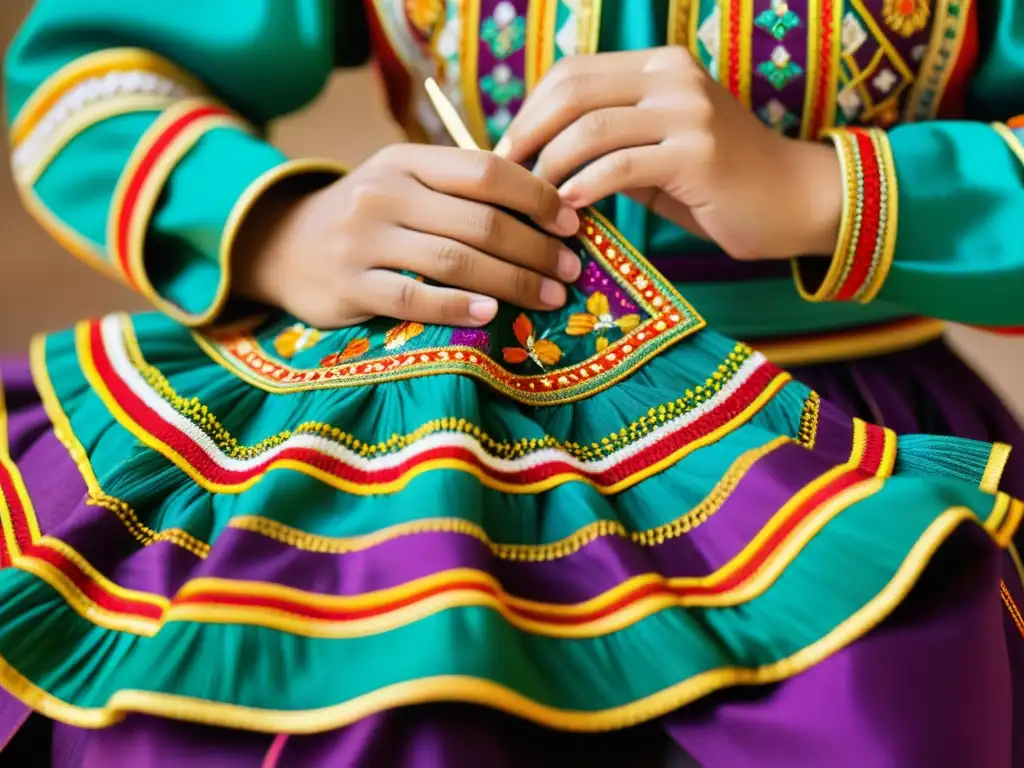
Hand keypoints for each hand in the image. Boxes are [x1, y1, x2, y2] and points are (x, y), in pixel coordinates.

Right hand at [232, 144, 580, 327]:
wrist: (284, 245)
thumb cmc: (369, 217)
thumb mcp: (405, 184)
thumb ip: (459, 191)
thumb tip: (548, 210)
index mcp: (407, 160)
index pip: (485, 171)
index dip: (537, 197)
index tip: (572, 224)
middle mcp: (384, 193)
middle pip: (479, 220)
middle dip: (536, 249)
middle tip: (570, 272)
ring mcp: (362, 240)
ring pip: (453, 260)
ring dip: (512, 281)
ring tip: (548, 297)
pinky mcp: (349, 285)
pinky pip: (412, 298)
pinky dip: (456, 307)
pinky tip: (490, 315)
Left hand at [495, 48, 841, 260]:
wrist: (796, 199)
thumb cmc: (718, 185)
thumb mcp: (658, 152)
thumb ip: (608, 144)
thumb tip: (539, 159)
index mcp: (659, 67)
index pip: (571, 74)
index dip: (529, 111)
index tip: (507, 153)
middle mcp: (672, 77)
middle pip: (571, 93)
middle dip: (526, 136)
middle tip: (506, 178)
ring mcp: (688, 111)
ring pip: (590, 128)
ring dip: (550, 168)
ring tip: (536, 202)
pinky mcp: (699, 154)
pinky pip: (622, 165)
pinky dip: (586, 186)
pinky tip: (570, 208)